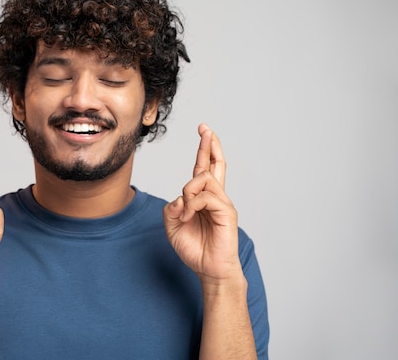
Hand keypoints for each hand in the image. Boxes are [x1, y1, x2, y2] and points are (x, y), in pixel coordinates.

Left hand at [163, 124, 240, 282]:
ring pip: (202, 178)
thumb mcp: (172, 226)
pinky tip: (188, 216)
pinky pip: (205, 196)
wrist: (209, 270)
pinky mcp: (226, 211)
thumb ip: (171, 208)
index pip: (205, 168)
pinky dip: (192, 204)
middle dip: (209, 145)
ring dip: (187, 192)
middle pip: (214, 164)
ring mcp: (222, 203)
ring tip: (185, 212)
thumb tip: (180, 197)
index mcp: (203, 198)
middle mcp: (215, 197)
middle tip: (205, 128)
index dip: (204, 150)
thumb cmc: (194, 249)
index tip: (204, 131)